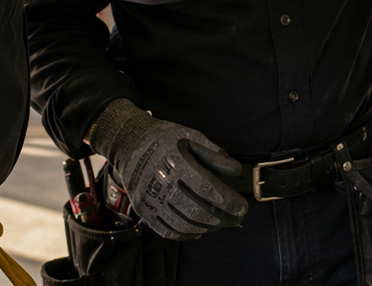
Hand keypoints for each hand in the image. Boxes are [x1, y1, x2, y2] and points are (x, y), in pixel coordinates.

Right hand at [88, 99, 248, 240]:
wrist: (129, 143)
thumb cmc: (164, 139)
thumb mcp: (191, 137)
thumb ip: (214, 154)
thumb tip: (235, 171)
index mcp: (175, 163)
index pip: (207, 188)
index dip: (227, 201)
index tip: (242, 208)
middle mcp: (161, 183)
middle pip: (197, 210)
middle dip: (222, 218)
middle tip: (237, 219)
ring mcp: (150, 200)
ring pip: (184, 224)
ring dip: (207, 227)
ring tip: (220, 223)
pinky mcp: (143, 210)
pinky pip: (167, 230)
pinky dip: (187, 234)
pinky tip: (200, 229)